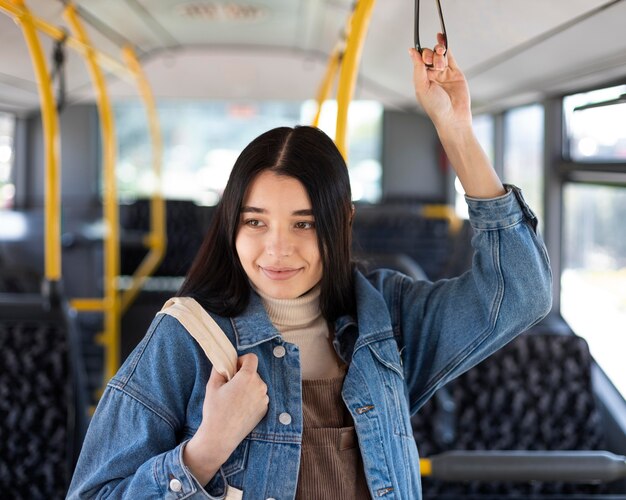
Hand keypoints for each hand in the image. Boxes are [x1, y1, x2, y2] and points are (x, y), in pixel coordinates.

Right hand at [183, 353, 268, 483]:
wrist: (221, 436)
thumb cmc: (215, 410)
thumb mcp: (212, 385)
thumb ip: (219, 369)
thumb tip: (224, 362)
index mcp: (248, 377)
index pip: (251, 358)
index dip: (241, 360)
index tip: (233, 369)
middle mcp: (260, 386)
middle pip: (253, 372)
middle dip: (243, 375)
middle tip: (230, 387)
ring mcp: (264, 398)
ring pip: (256, 385)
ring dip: (248, 387)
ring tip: (234, 400)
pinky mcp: (265, 409)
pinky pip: (259, 397)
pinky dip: (251, 398)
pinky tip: (240, 408)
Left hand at [408, 33, 471, 131]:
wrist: (453, 117)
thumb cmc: (435, 107)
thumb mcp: (421, 86)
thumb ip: (418, 68)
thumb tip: (411, 51)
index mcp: (421, 79)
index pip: (419, 60)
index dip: (420, 55)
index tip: (420, 52)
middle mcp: (432, 75)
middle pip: (429, 55)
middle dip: (430, 54)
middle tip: (431, 62)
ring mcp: (444, 73)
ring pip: (439, 55)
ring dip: (438, 53)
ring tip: (440, 62)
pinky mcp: (455, 72)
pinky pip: (450, 56)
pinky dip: (446, 46)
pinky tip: (441, 37)